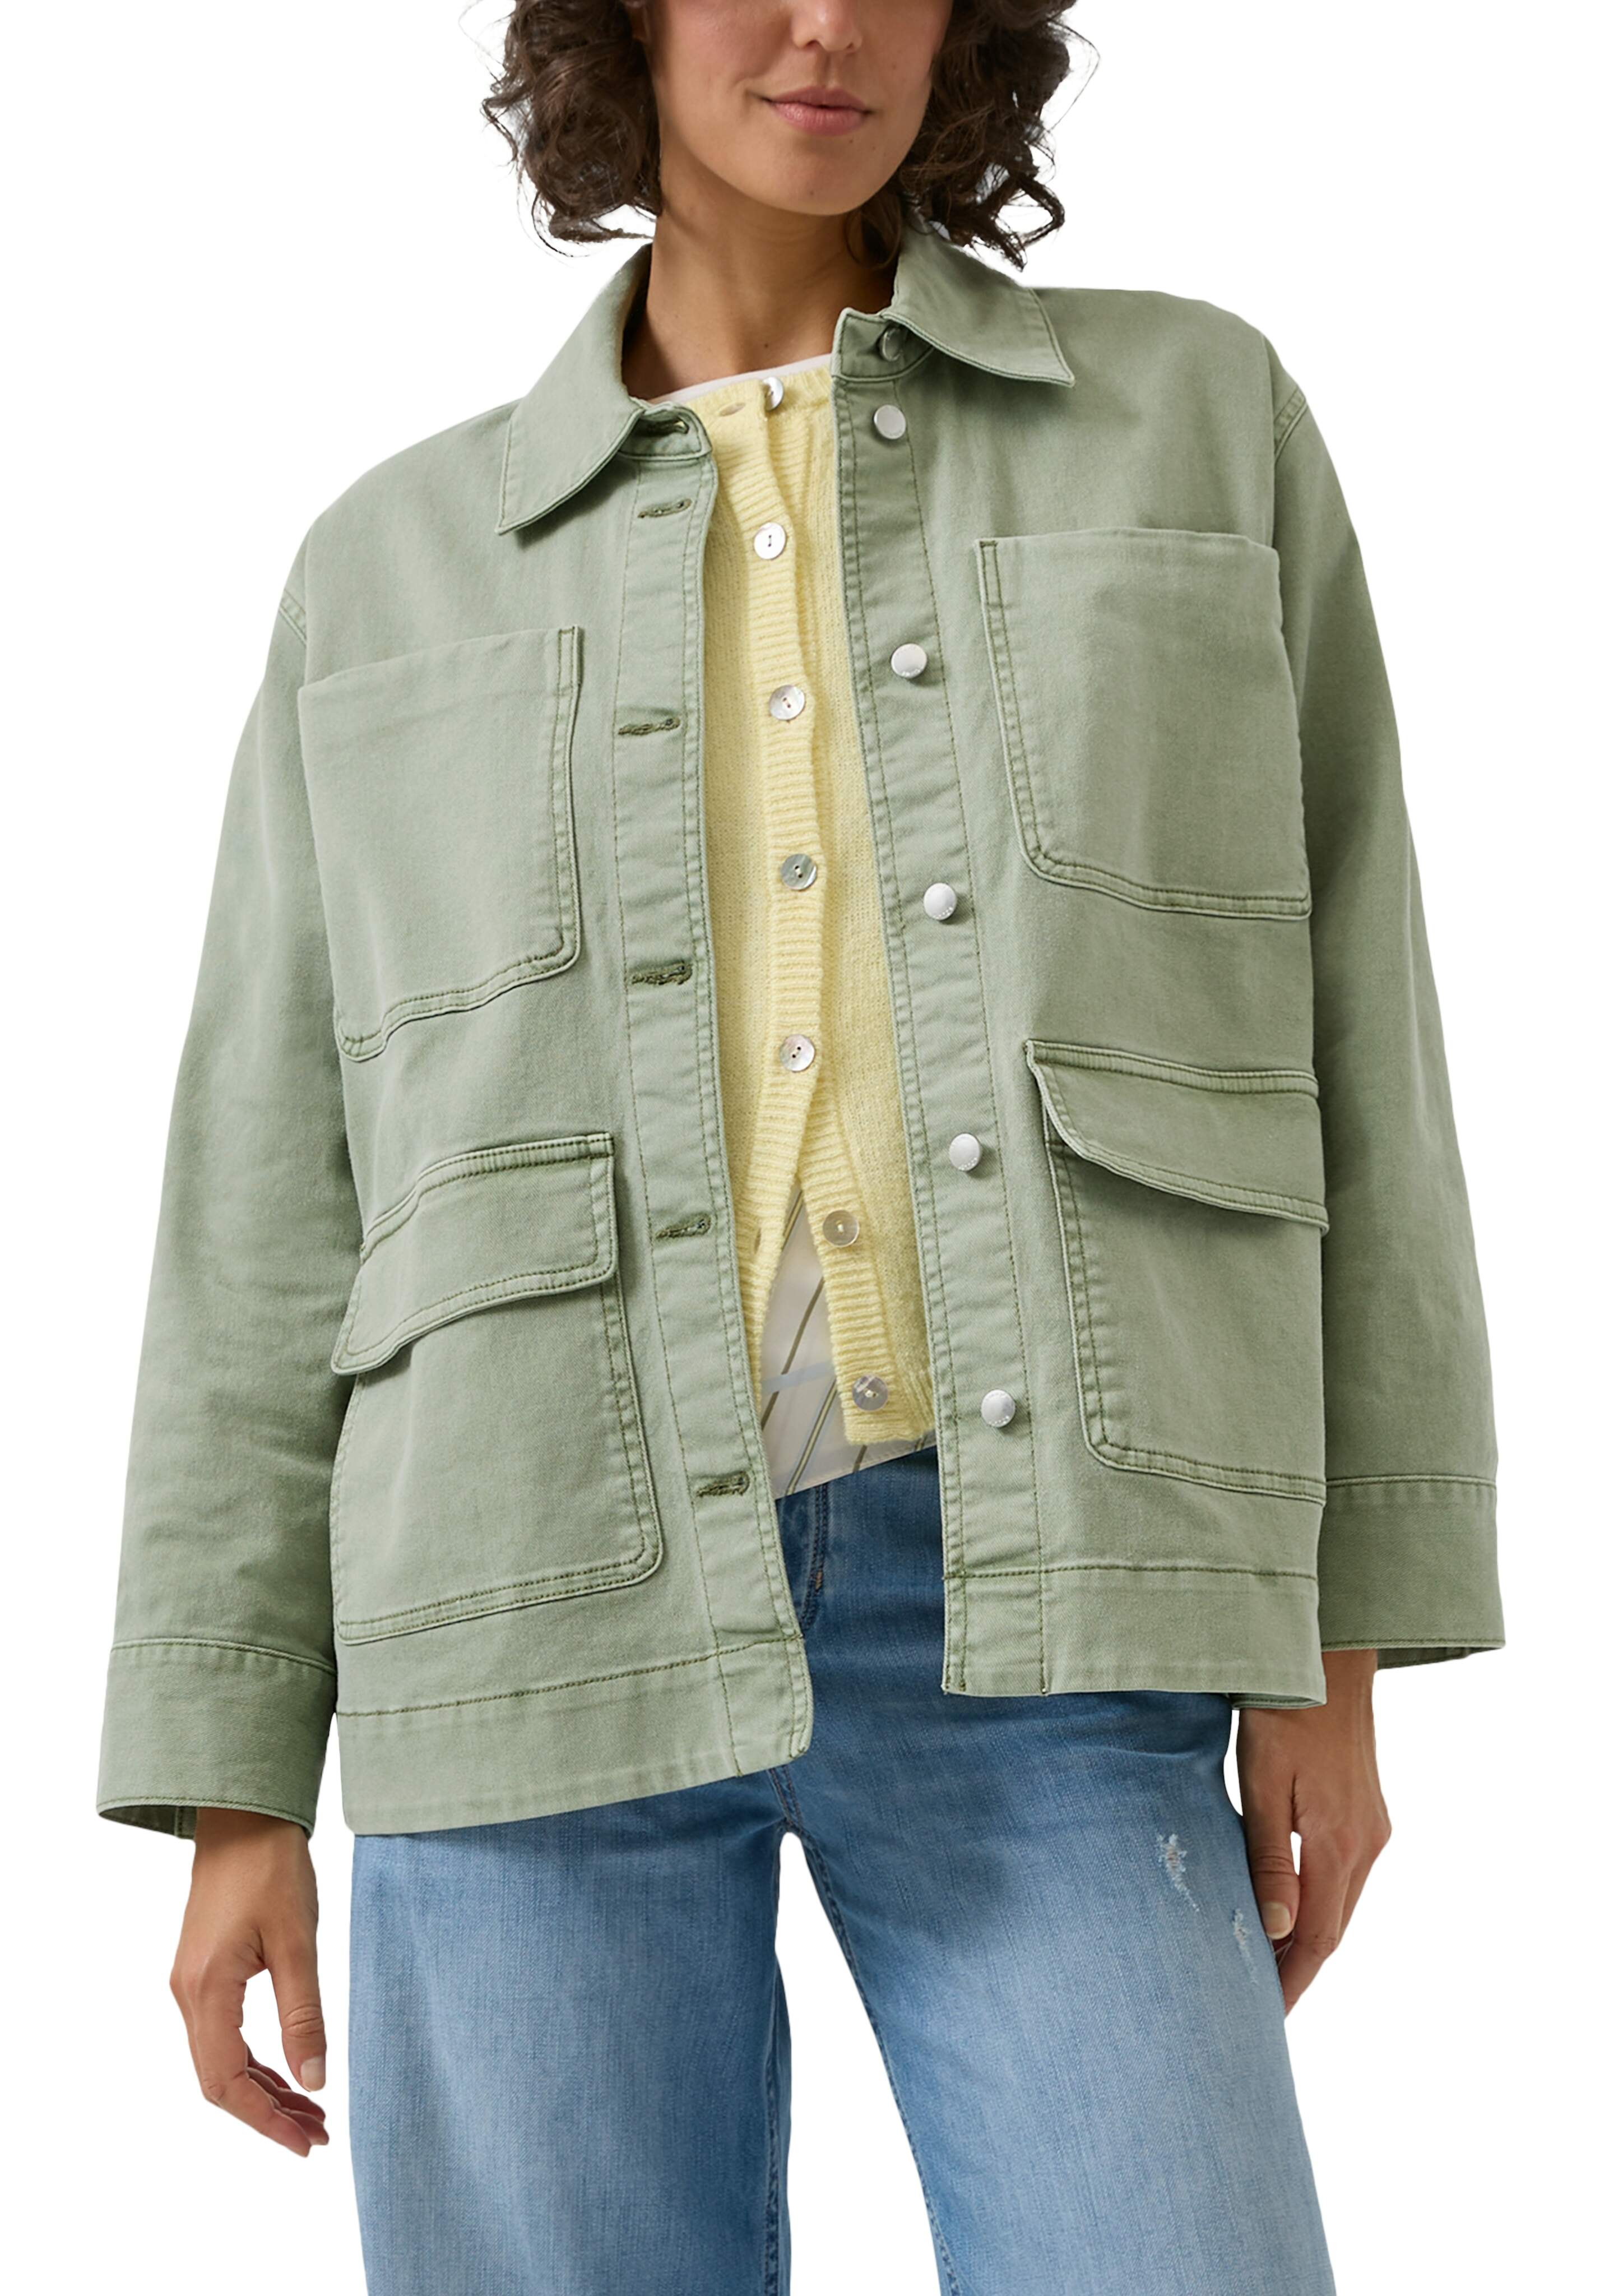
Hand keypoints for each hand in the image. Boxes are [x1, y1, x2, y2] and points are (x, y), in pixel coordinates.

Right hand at [169, 1809, 329, 2154]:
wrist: (243, 1815)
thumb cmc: (271, 1868)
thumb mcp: (298, 1941)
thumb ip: (304, 2014)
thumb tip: (314, 2079)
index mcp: (206, 1991)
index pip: (226, 2082)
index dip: (264, 2121)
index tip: (305, 2144)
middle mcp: (188, 1994)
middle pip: (219, 2080)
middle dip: (267, 2113)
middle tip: (318, 2133)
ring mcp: (192, 1984)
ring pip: (221, 2060)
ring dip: (263, 2090)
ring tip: (312, 2111)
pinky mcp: (204, 1972)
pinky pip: (223, 2035)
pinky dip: (255, 2061)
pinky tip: (288, 2070)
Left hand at [1236, 1650, 1391, 2011]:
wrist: (1327, 1660)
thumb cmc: (1284, 1713)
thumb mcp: (1263, 1782)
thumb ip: (1268, 1857)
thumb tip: (1276, 1928)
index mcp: (1337, 1843)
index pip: (1318, 1937)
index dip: (1293, 1980)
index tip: (1268, 2017)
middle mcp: (1365, 1844)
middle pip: (1335, 1928)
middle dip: (1299, 1969)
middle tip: (1261, 2005)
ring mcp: (1373, 1828)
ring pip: (1343, 1904)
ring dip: (1311, 1938)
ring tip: (1270, 1967)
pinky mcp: (1369, 1812)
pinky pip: (1345, 1875)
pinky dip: (1321, 1903)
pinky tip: (1294, 1910)